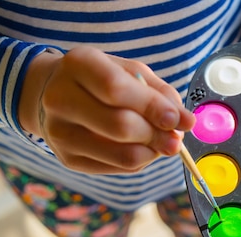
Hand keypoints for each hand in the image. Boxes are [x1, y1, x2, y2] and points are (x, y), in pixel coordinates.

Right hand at [18, 46, 194, 173]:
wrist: (55, 94)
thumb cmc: (102, 80)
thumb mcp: (130, 72)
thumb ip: (160, 94)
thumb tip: (185, 122)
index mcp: (77, 64)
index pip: (115, 89)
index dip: (152, 107)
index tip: (178, 119)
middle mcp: (60, 98)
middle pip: (120, 126)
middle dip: (157, 136)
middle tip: (175, 139)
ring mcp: (60, 132)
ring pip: (122, 154)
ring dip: (152, 153)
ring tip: (162, 144)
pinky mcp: (67, 158)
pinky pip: (117, 168)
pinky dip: (140, 161)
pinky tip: (143, 149)